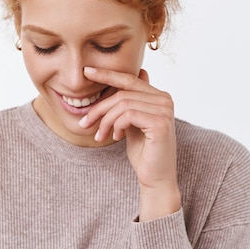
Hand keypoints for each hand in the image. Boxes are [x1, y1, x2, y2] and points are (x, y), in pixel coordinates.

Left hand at [79, 66, 179, 219]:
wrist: (155, 177)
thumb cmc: (143, 150)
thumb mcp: (131, 122)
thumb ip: (130, 101)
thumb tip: (133, 75)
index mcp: (158, 96)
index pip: (129, 79)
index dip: (107, 74)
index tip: (86, 71)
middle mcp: (165, 99)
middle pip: (122, 92)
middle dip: (99, 107)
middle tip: (84, 123)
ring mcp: (165, 110)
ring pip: (122, 104)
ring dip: (105, 121)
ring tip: (100, 135)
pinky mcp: (160, 123)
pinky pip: (127, 115)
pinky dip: (115, 126)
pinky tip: (116, 137)